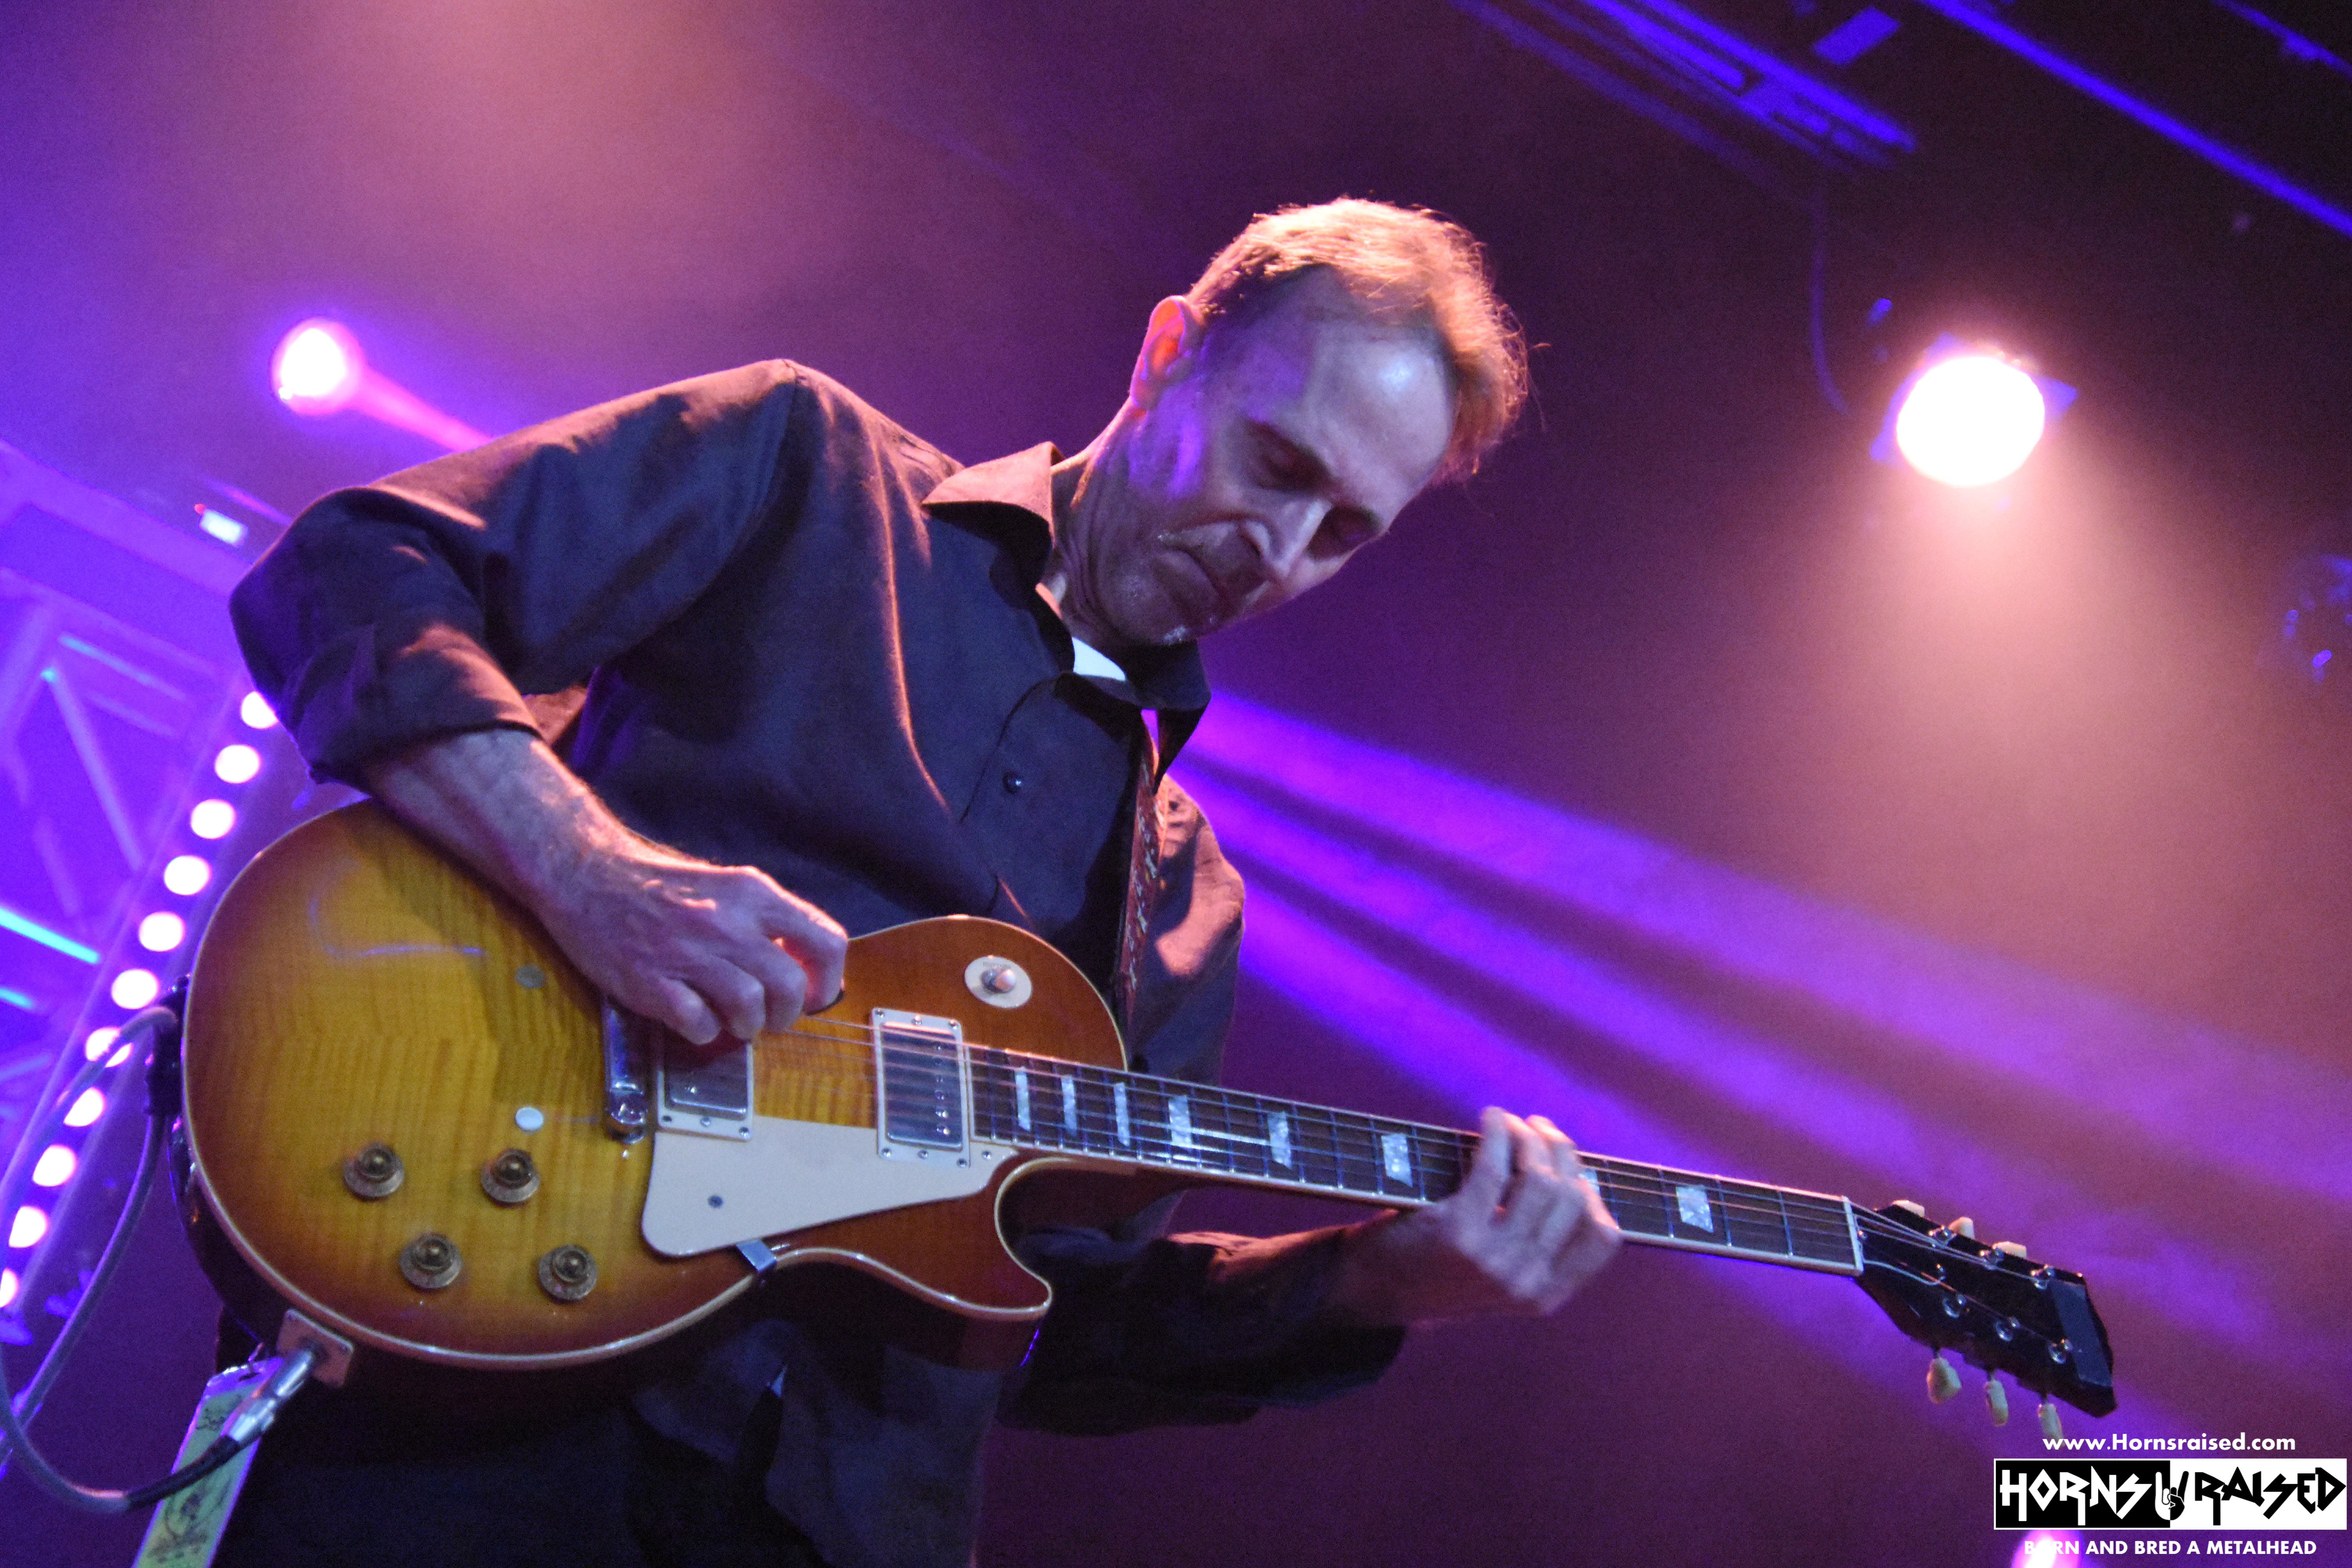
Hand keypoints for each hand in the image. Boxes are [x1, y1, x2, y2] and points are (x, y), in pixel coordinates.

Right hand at [365, 728, 846, 1045]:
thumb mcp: (727, 888)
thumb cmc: (661, 886)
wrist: (587, 875)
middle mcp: (727, 921)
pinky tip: (694, 1019)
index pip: (825, 940)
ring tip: (734, 1022)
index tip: (813, 995)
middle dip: (787, 1014)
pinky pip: (699, 1025)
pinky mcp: (651, 983)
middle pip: (789, 986)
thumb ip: (767, 921)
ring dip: (748, 1026)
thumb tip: (807, 965)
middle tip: (770, 1018)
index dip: (828, 979)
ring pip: (749, 1008)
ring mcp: (688, 953)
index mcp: (754, 894)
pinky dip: (704, 1032)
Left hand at [1326, 1108, 1620, 1326]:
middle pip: (1572, 1197)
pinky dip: (1497, 1133)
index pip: (1605, 1238)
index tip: (1570, 1168)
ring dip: (1530, 1137)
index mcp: (1544, 1295)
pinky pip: (1495, 1169)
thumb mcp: (1500, 1272)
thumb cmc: (1437, 1266)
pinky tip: (1491, 1118)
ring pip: (1541, 1180)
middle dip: (1560, 1150)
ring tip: (1512, 1122)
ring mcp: (1494, 1261)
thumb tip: (1575, 1175)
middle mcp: (1526, 1282)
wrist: (1372, 1289)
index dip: (1594, 1193)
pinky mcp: (1458, 1234)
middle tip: (1538, 1128)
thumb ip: (1536, 1241)